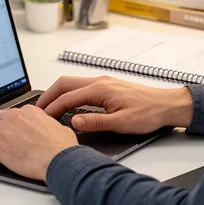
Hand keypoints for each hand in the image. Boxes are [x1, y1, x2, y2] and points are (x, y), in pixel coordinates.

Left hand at [0, 106, 77, 180]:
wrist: (58, 159)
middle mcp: (15, 116)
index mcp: (29, 112)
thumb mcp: (59, 129)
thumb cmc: (61, 149)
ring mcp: (4, 127)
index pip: (9, 113)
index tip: (0, 128)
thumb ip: (50, 126)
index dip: (2, 121)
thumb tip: (50, 129)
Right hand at [38, 76, 192, 133]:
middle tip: (37, 110)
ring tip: (47, 107)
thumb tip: (74, 122)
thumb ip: (95, 122)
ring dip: (57, 93)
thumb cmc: (148, 113)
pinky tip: (66, 104)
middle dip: (48, 96)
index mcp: (100, 89)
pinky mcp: (106, 86)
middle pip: (65, 83)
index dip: (52, 108)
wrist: (166, 105)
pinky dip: (68, 93)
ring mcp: (103, 82)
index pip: (68, 97)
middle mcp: (99, 81)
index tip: (42, 118)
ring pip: (72, 83)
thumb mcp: (121, 123)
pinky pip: (80, 86)